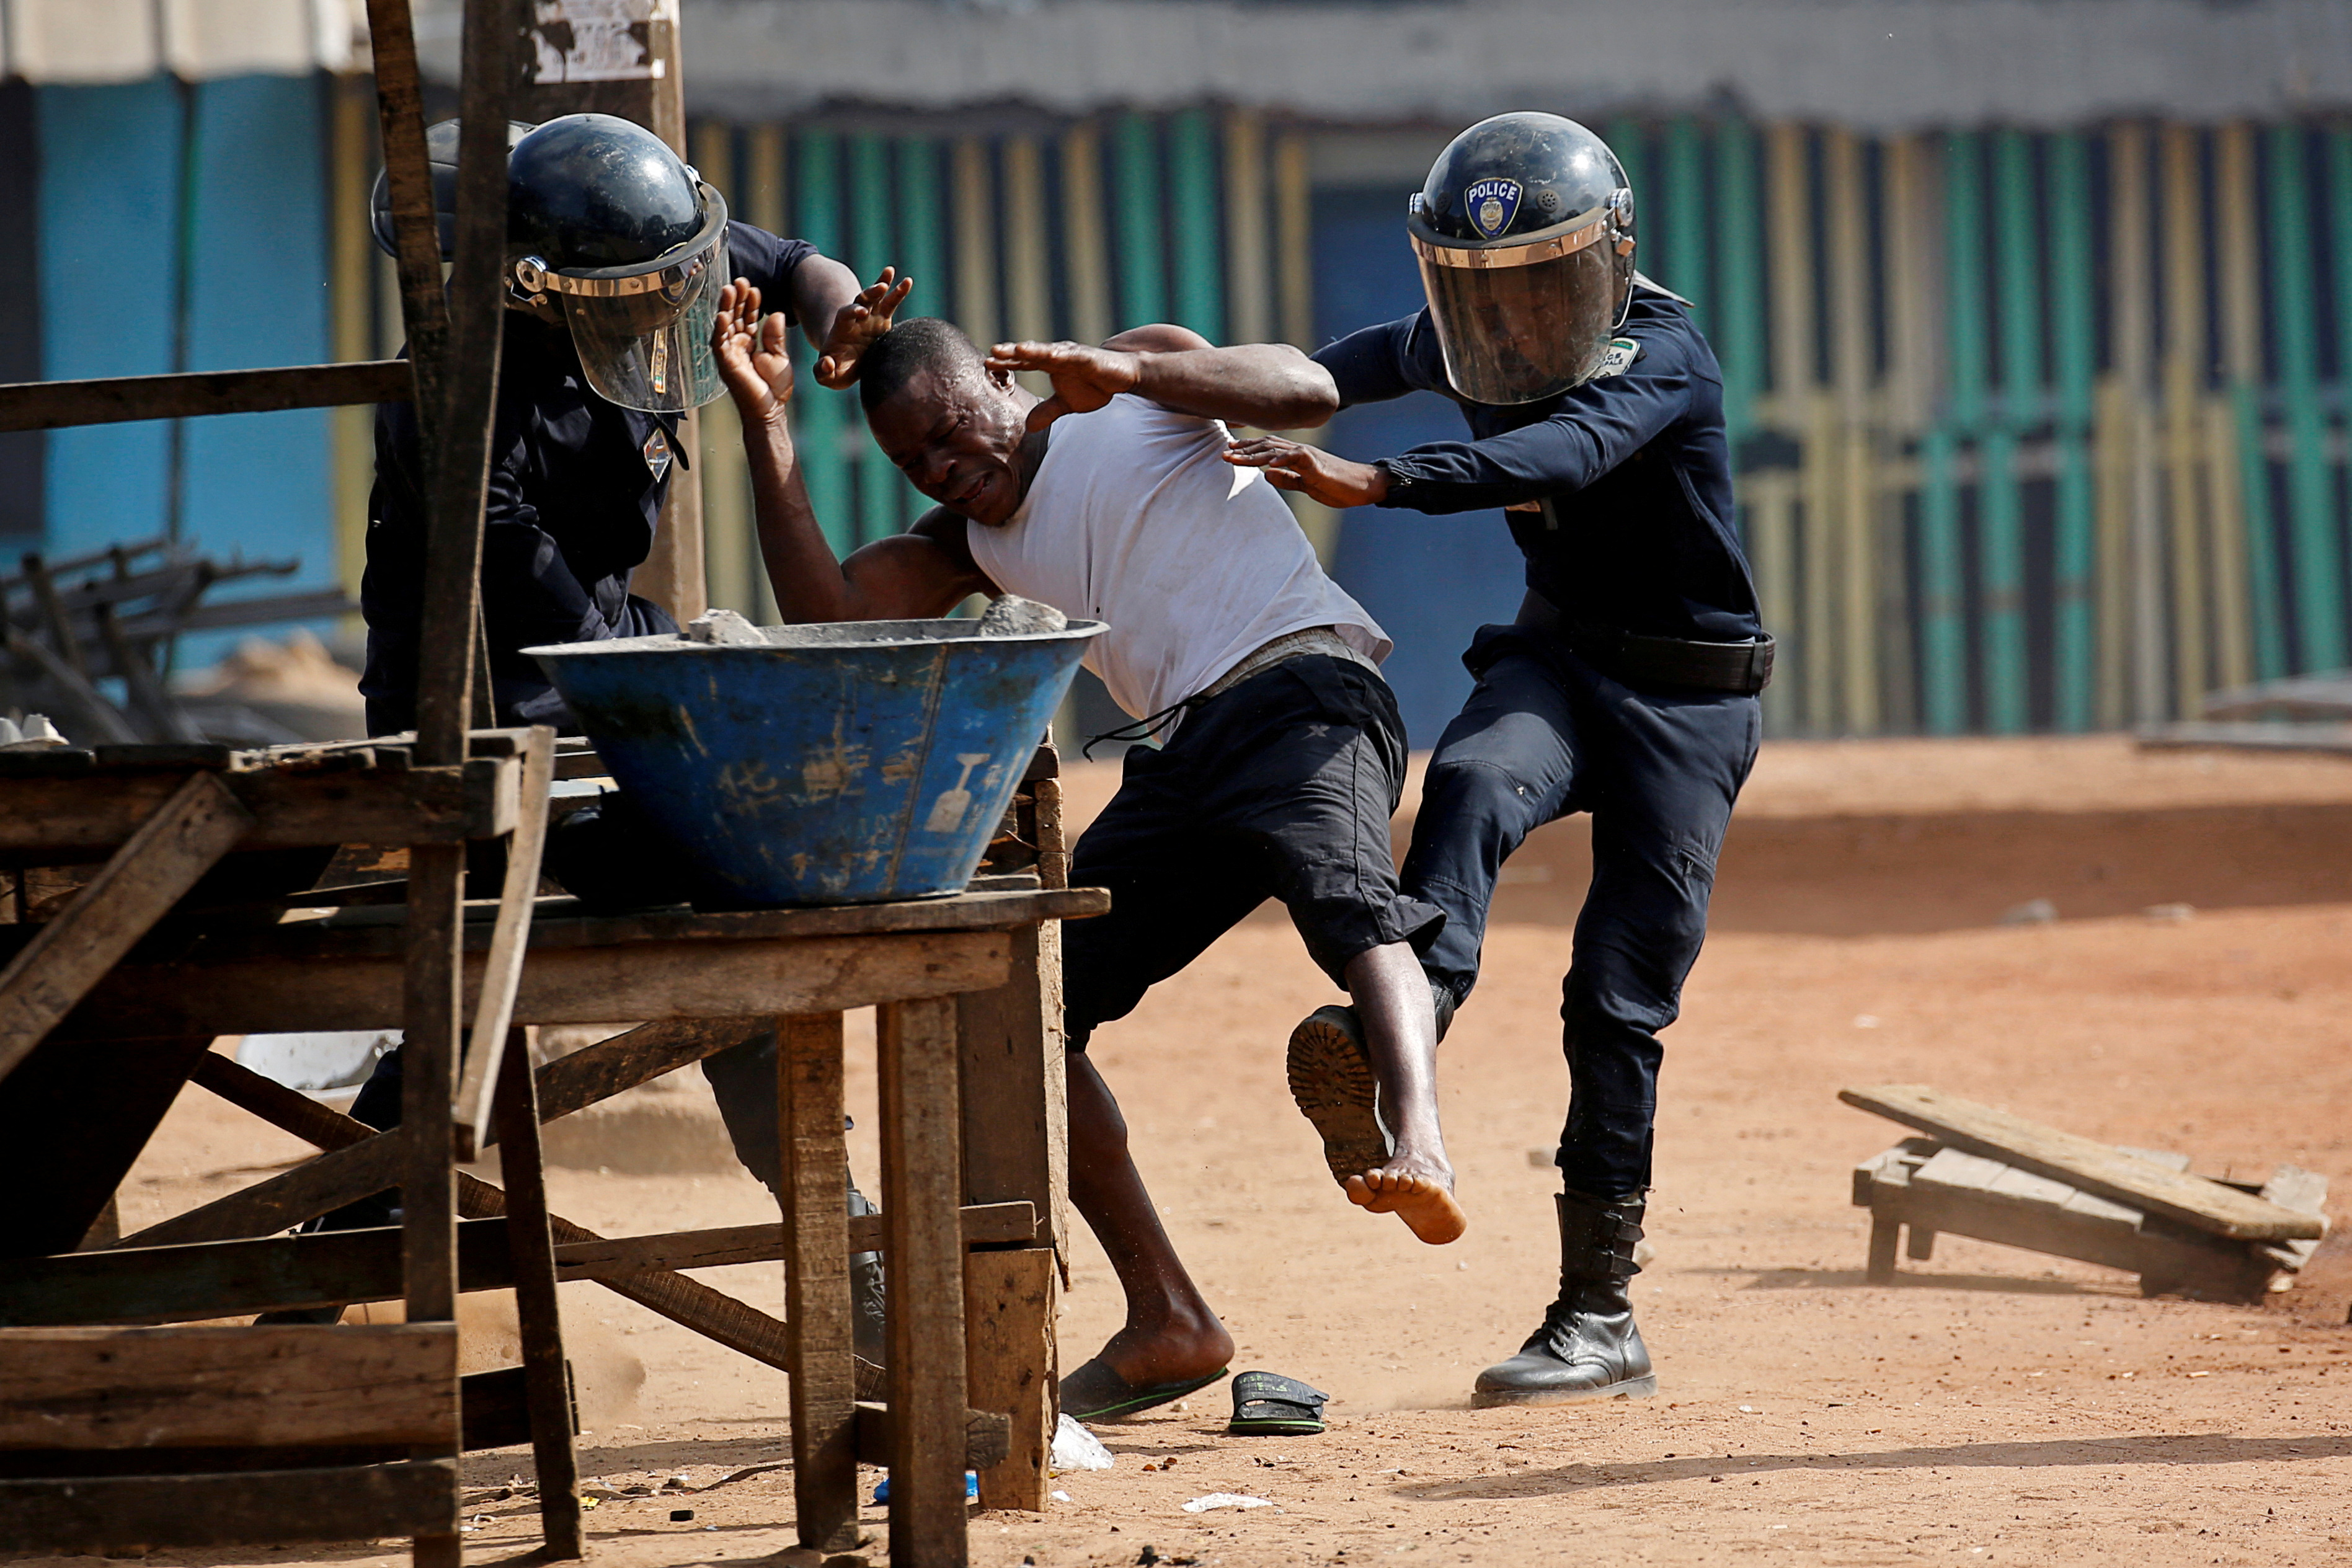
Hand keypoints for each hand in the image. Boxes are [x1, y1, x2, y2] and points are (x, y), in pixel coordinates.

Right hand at [712, 279, 793, 424]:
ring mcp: (729, 354)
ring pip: (725, 326)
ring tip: (730, 289)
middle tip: (740, 280)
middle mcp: (737, 345)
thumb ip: (775, 336)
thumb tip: (776, 313)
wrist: (770, 410)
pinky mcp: (725, 364)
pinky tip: (723, 315)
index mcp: (750, 343)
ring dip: (726, 307)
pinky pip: (720, 344)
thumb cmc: (774, 388)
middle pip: (735, 317)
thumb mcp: (779, 357)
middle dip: (737, 299)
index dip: (751, 303)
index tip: (755, 289)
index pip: (749, 318)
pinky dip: (720, 329)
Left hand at [813, 267, 911, 387]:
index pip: (845, 315)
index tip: (861, 313)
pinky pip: (891, 303)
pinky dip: (899, 291)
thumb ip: (822, 372)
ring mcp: (870, 316)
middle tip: (880, 288)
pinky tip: (908, 280)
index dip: (852, 312)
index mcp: (842, 329)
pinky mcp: (883, 319)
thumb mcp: (828, 376)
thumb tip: (827, 364)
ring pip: (875, 297)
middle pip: (860, 300)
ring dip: (881, 284)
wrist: (849, 364)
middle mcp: (856, 319)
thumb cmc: (839, 370)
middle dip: (870, 293)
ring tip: (889, 272)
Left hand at [985, 340, 1143, 430]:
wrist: (1123, 375)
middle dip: (1011, 353)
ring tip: (1015, 349)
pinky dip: (1060, 354)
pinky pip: (1072, 356)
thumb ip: (1047, 412)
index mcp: (1050, 365)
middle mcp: (1057, 355)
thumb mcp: (1067, 404)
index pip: (1023, 363)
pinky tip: (1049, 354)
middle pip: (1030, 354)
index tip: (987, 364)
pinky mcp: (1088, 357)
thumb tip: (1029, 427)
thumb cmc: (1093, 385)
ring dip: (1032, 350)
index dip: (1006, 363)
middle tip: (992, 352)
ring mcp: (1072, 354)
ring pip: (1048, 351)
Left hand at [1223, 436, 1388, 507]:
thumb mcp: (1307, 485)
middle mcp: (1300, 452)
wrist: (1363, 487)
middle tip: (1223, 453)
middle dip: (1244, 450)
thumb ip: (1288, 479)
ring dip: (1254, 454)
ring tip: (1235, 458)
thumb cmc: (1337, 486)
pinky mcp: (1317, 464)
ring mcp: (1308, 456)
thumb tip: (1267, 474)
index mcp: (1297, 457)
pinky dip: (1281, 459)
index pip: (1268, 448)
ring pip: (1276, 450)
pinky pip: (1296, 458)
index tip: (1229, 451)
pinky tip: (1267, 464)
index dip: (1248, 449)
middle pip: (1267, 446)